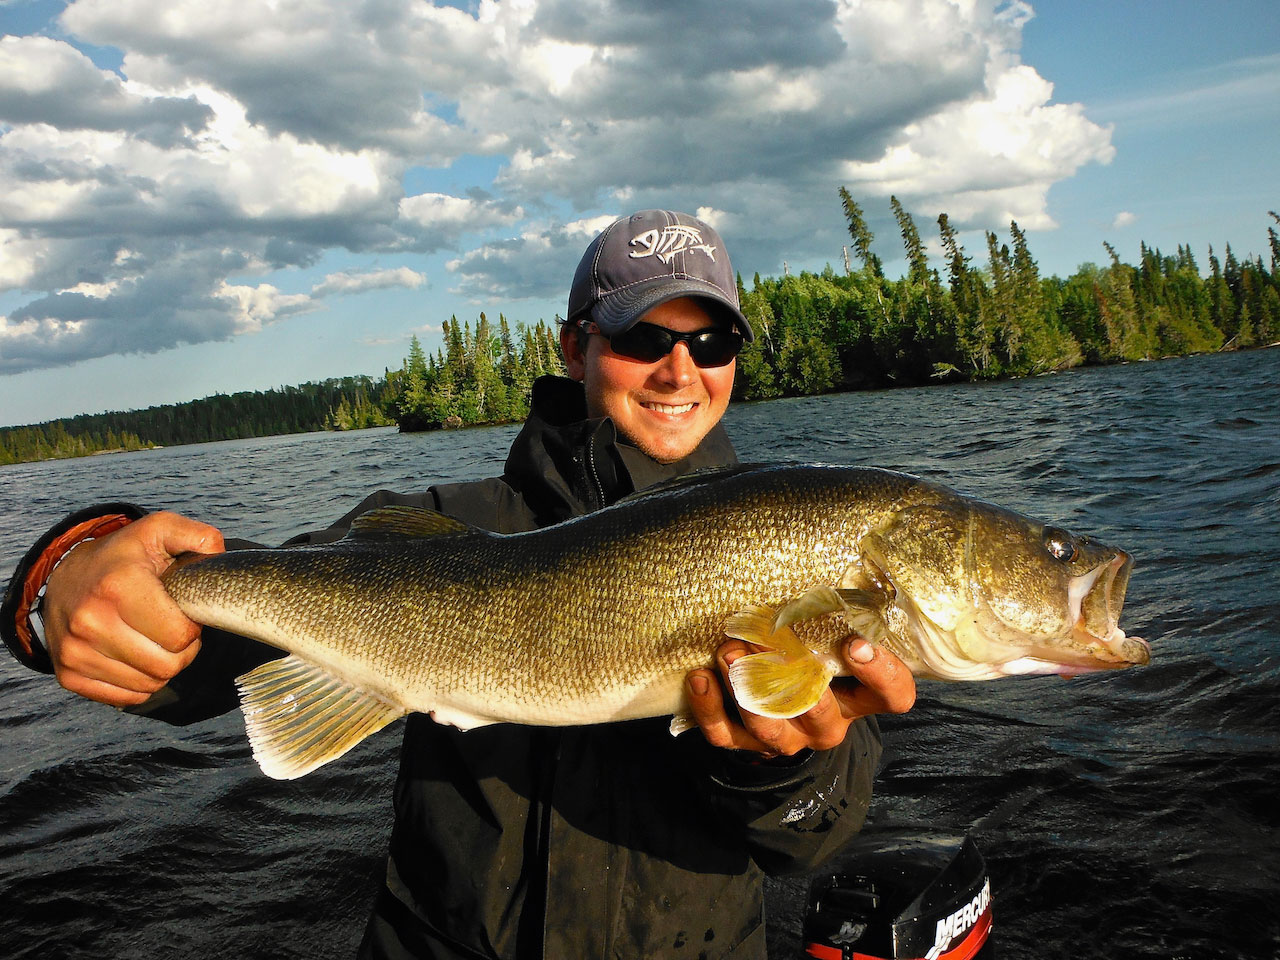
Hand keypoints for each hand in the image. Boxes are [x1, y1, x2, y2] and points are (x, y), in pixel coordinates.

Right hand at [41, 512, 223, 706]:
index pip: (179, 636)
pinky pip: (127, 697)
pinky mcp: (69, 675)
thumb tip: (218, 553)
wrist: (63, 578)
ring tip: (155, 642)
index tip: (183, 613)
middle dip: (181, 651)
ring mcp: (76, 651)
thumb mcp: (158, 530)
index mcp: (118, 586)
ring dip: (162, 668)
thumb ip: (197, 535)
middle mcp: (90, 621)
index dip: (191, 627)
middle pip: (167, 665)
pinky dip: (140, 683)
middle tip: (174, 631)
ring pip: (149, 684)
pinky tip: (136, 657)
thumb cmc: (121, 557)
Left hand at [685, 637, 915, 757]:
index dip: (880, 673)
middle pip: (820, 713)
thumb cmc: (806, 655)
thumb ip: (830, 617)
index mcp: (858, 698)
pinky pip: (727, 736)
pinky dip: (709, 708)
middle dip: (791, 675)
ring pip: (770, 728)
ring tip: (728, 652)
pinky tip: (700, 678)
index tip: (856, 642)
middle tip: (764, 638)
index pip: (892, 695)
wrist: (772, 710)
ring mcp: (788, 739)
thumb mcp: (826, 639)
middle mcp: (827, 723)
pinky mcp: (746, 746)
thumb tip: (816, 564)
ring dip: (747, 690)